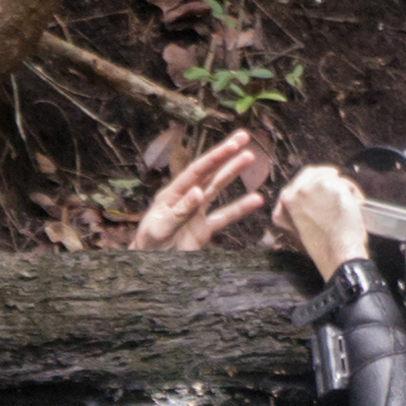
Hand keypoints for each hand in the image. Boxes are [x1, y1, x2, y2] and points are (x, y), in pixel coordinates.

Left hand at [133, 128, 267, 251]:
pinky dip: (240, 208)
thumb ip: (180, 211)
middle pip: (208, 173)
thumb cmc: (149, 245)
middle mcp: (186, 198)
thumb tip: (198, 191)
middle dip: (226, 155)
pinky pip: (225, 216)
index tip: (233, 144)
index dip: (215, 157)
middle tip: (244, 137)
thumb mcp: (161, 229)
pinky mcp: (204, 229)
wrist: (150, 267)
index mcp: (172, 194)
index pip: (196, 171)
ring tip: (249, 158)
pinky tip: (256, 200)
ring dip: (232, 174)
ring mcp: (196, 213)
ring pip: (217, 188)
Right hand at [271, 165, 370, 278]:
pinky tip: (355, 205)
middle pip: (312, 172)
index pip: (298, 181)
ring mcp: (312, 187)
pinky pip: (346, 183)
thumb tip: (316, 195)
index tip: (320, 183)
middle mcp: (295, 191)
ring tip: (350, 203)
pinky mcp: (331, 185)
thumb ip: (302, 206)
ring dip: (342, 187)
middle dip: (326, 176)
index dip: (312, 181)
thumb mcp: (300, 225)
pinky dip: (353, 192)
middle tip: (338, 179)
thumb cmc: (323, 246)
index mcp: (285, 202)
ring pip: (332, 177)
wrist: (338, 253)